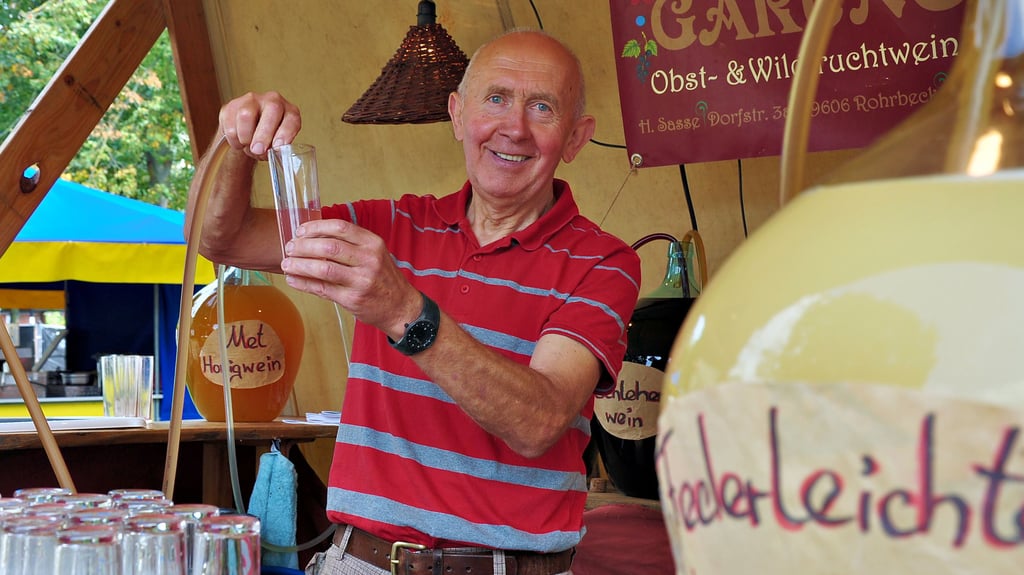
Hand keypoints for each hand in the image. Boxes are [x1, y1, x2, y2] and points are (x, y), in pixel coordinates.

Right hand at [218, 91, 301, 159]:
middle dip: (263, 134)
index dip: (286, 133)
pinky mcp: (232, 106)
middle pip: (271, 110)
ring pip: (246, 115)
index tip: (277, 146)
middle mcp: (272, 100)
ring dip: (246, 137)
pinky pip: (230, 123)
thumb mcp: (277, 145)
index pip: (292, 118)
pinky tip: (239, 140)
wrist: (248, 134)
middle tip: (258, 150)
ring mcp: (251, 100)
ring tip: (248, 146)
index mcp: (289, 112)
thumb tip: (272, 153)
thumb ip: (277, 148)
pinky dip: (234, 139)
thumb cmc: (267, 140)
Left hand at [279, 219, 421, 338]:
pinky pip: (322, 289)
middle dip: (303, 246)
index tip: (301, 231)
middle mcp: (369, 260)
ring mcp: (361, 281)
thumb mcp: (375, 254)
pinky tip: (293, 279)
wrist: (401, 307)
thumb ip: (351, 244)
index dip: (316, 227)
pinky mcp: (352, 299)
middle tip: (290, 248)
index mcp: (373, 243)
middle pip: (328, 247)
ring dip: (299, 265)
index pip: (340, 228)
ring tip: (286, 264)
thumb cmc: (383, 278)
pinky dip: (303, 283)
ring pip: (323, 268)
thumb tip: (314, 237)